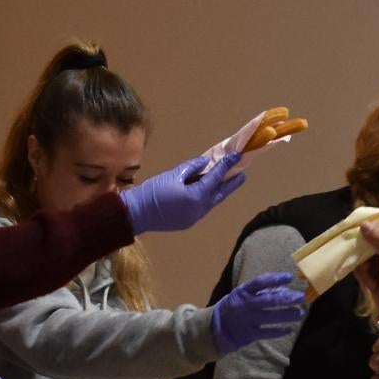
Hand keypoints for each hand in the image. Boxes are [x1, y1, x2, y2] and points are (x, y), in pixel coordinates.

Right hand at [119, 150, 249, 233]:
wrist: (136, 213)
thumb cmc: (153, 192)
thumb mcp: (172, 175)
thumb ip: (191, 168)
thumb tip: (205, 162)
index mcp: (197, 196)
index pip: (215, 178)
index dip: (226, 166)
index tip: (236, 156)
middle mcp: (200, 209)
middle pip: (220, 193)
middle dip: (231, 183)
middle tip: (242, 174)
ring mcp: (194, 217)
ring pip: (212, 202)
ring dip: (220, 191)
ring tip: (228, 182)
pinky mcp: (188, 221)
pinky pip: (203, 208)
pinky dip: (208, 198)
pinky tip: (208, 192)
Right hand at [211, 271, 307, 352]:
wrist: (215, 327)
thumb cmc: (234, 306)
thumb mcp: (242, 294)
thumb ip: (261, 292)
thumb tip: (284, 291)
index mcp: (242, 291)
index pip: (260, 282)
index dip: (275, 279)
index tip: (290, 277)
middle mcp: (244, 304)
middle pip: (268, 301)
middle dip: (287, 299)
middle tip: (301, 297)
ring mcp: (246, 320)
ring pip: (270, 317)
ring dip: (287, 315)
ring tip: (301, 313)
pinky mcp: (248, 334)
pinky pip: (267, 333)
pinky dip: (279, 331)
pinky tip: (290, 329)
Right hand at [352, 213, 378, 315]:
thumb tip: (364, 224)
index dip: (374, 228)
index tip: (361, 226)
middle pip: (371, 243)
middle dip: (364, 250)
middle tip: (359, 251)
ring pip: (364, 256)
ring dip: (363, 265)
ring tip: (368, 274)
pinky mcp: (372, 275)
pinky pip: (361, 269)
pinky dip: (363, 275)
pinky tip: (370, 282)